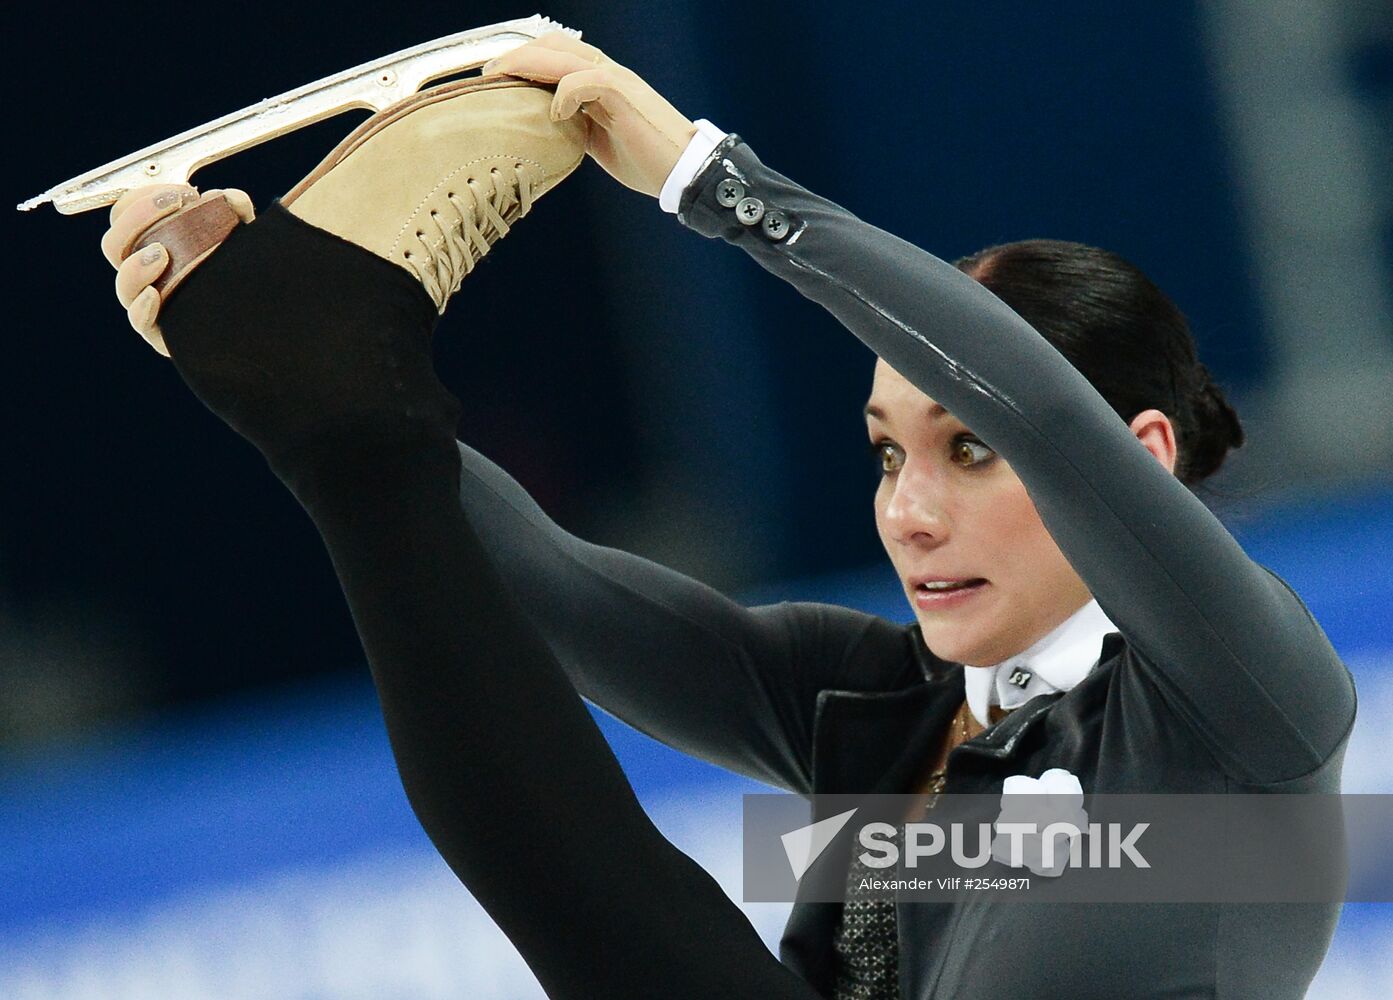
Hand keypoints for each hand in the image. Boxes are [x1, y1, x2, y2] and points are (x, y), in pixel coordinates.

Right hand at [102, 183, 254, 356]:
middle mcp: (144, 275)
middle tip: (174, 203)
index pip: (124, 218)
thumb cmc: (241, 271)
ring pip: (123, 284)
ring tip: (161, 253)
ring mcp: (150, 305)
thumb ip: (236, 213)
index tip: (179, 192)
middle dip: (137, 217)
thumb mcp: (242, 237)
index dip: (141, 199)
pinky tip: (153, 294)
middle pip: (115, 245)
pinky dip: (142, 306)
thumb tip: (229, 197)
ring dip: (135, 265)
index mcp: (150, 246)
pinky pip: (140, 321)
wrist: (264, 316)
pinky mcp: (164, 335)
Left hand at [482, 32, 696, 198]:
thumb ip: (573, 127)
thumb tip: (543, 130)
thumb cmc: (646, 160)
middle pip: (552, 46)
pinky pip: (585, 80)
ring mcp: (616, 81)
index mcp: (600, 81)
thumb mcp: (598, 141)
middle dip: (515, 56)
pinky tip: (553, 113)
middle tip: (487, 76)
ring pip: (563, 55)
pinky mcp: (624, 95)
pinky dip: (563, 93)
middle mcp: (607, 72)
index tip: (494, 78)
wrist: (684, 171)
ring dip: (527, 64)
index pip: (555, 54)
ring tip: (502, 81)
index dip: (522, 59)